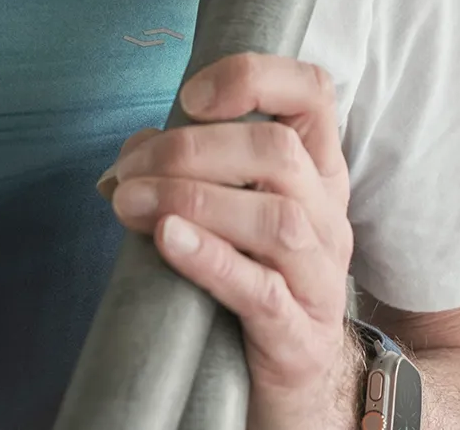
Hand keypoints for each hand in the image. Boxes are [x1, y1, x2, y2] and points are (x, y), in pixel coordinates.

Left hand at [98, 53, 357, 428]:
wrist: (293, 382)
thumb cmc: (252, 276)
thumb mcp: (231, 211)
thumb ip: (188, 170)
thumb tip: (132, 155)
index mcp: (317, 168)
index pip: (312, 91)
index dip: (253, 77)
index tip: (189, 96)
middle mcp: (328, 212)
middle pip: (278, 152)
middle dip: (192, 149)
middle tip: (131, 171)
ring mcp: (321, 275)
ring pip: (276, 217)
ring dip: (192, 199)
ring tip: (131, 204)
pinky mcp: (300, 335)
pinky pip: (263, 290)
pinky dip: (212, 259)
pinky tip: (168, 241)